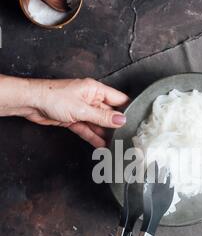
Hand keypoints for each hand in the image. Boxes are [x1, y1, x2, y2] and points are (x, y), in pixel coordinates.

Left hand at [0, 75, 128, 147]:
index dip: (128, 110)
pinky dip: (93, 137)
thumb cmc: (53, 97)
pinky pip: (87, 129)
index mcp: (95, 89)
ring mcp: (82, 109)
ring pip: (98, 124)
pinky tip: (101, 146)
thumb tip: (122, 120)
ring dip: (105, 134)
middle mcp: (90, 98)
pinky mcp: (74, 119)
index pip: (118, 99)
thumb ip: (103, 117)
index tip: (137, 121)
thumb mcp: (82, 109)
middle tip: (127, 138)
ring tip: (115, 146)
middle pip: (109, 113)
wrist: (31, 102)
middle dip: (117, 126)